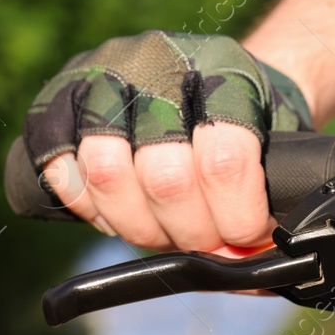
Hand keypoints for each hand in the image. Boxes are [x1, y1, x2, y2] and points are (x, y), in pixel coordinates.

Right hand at [21, 31, 311, 252]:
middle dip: (188, 231)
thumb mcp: (276, 141)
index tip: (247, 235)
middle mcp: (158, 63)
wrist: (201, 70)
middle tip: (205, 239)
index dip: (236, 217)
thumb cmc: (244, 116)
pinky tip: (116, 209)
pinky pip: (58, 168)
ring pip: (106, 174)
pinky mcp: (58, 96)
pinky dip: (86, 205)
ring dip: (136, 226)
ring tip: (160, 229)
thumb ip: (269, 197)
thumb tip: (250, 271)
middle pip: (163, 177)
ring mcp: (102, 75)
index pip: (223, 160)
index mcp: (223, 69)